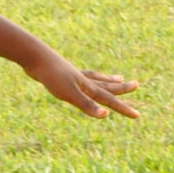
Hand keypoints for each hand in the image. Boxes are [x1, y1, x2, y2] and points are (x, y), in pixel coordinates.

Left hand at [22, 49, 140, 120]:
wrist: (36, 57)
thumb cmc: (52, 77)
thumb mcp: (69, 94)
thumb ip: (87, 105)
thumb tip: (106, 114)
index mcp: (87, 87)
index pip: (110, 100)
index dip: (123, 109)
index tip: (137, 115)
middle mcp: (84, 80)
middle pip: (108, 86)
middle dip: (122, 89)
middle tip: (136, 85)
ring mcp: (75, 76)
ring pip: (97, 79)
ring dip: (109, 80)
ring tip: (118, 78)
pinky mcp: (64, 74)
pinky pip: (83, 76)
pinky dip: (88, 77)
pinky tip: (83, 77)